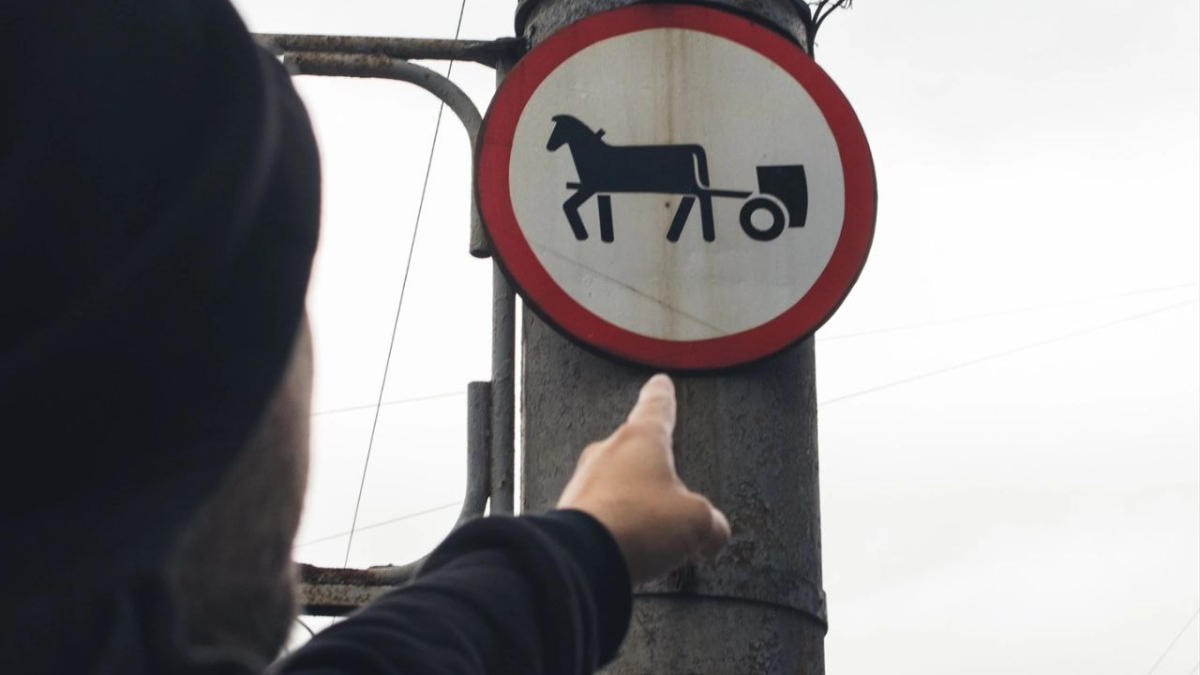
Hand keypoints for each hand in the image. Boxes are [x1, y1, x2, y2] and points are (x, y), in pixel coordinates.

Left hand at [557, 374, 730, 584]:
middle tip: (671, 495)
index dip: (663, 395)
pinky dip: (616, 529)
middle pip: (636, 452)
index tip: (660, 383)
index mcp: (641, 438)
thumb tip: (714, 531)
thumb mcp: (697, 523)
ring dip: (634, 505)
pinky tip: (628, 552)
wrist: (582, 559)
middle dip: (653, 473)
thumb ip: (712, 522)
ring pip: (617, 486)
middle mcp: (608, 452)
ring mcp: (584, 481)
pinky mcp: (569, 512)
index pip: (657, 406)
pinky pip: (600, 514)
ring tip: (652, 538)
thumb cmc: (634, 525)